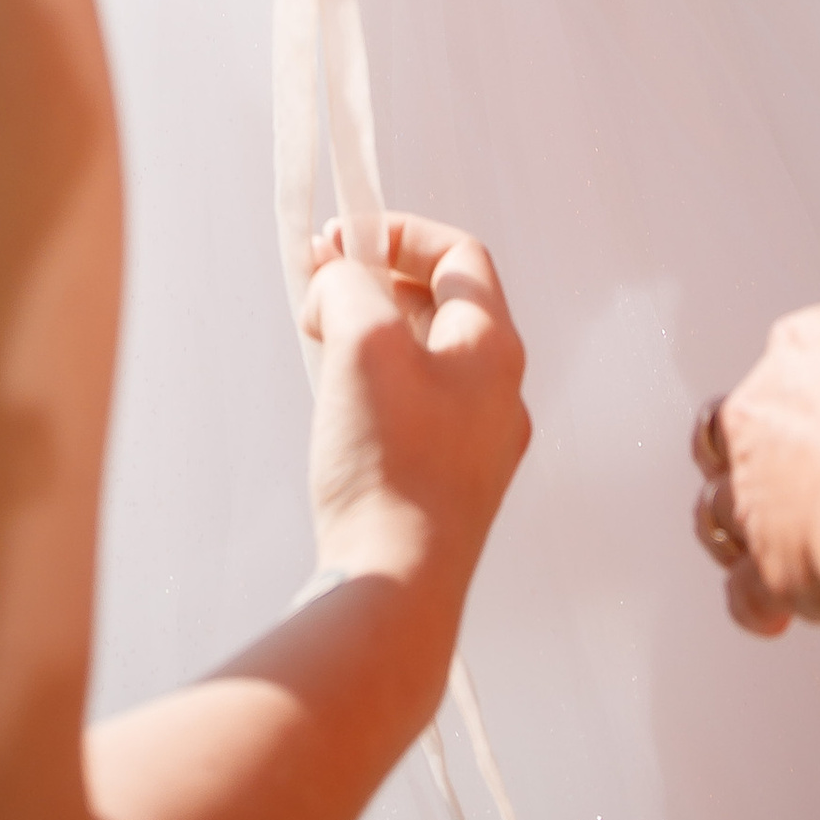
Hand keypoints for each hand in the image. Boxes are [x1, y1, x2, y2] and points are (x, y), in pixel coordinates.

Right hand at [303, 215, 530, 604]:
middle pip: (442, 305)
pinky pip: (415, 409)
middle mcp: (498, 395)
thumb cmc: (389, 459)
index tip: (342, 239)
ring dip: (372, 332)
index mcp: (495, 349)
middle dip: (377, 281)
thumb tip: (337, 283)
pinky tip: (338, 401)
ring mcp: (477, 447)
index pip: (459, 256)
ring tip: (322, 337)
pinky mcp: (447, 489)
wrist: (395, 585)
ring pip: (425, 358)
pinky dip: (375, 384)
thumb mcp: (364, 339)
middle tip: (321, 283)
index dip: (399, 233)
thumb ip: (350, 284)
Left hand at [693, 305, 819, 637]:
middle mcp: (765, 415)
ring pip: (718, 508)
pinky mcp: (762, 565)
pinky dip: (757, 605)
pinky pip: (743, 591)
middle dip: (754, 455)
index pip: (790, 357)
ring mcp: (755, 492)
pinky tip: (777, 614)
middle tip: (787, 479)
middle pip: (736, 430)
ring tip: (768, 548)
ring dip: (739, 530)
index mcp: (807, 348)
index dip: (812, 391)